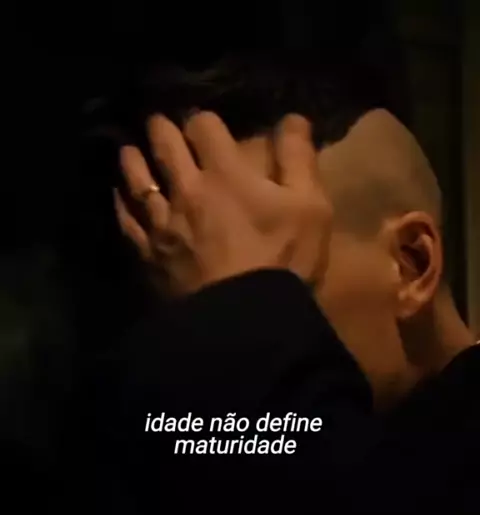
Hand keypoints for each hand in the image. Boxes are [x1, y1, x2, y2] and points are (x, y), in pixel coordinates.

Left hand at [114, 111, 331, 296]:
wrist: (245, 320)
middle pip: (164, 146)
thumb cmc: (284, 263)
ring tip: (129, 149)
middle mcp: (186, 190)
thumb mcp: (310, 208)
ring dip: (133, 159)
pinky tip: (119, 196)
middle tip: (157, 123)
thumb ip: (299, 160)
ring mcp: (163, 223)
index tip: (203, 124)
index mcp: (225, 174)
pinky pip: (127, 221)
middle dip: (161, 129)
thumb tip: (292, 118)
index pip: (204, 127)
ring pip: (137, 180)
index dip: (203, 120)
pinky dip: (121, 202)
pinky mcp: (149, 255)